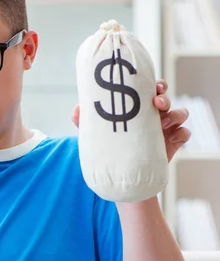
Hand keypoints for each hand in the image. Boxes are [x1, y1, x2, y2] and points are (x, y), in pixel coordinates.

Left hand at [71, 79, 190, 161]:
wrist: (122, 175)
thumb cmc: (110, 148)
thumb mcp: (95, 134)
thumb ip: (84, 122)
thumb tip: (76, 110)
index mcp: (138, 108)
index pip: (150, 90)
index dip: (155, 84)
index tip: (152, 86)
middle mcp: (154, 115)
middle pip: (166, 98)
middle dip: (164, 96)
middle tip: (156, 102)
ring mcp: (166, 128)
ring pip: (180, 113)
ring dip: (174, 114)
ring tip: (162, 121)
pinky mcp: (173, 143)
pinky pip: (184, 133)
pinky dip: (181, 132)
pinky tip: (172, 137)